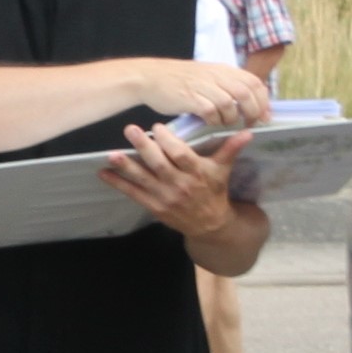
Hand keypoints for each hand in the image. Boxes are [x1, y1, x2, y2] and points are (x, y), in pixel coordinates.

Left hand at [102, 122, 246, 238]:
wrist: (210, 225)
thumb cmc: (215, 191)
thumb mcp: (224, 169)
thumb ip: (231, 148)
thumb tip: (247, 131)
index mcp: (198, 173)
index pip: (182, 155)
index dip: (169, 142)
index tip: (157, 127)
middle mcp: (181, 185)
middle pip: (160, 165)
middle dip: (144, 148)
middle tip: (130, 130)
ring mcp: (166, 197)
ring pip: (145, 180)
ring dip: (127, 167)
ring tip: (112, 154)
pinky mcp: (155, 207)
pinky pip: (134, 194)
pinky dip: (119, 184)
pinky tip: (104, 173)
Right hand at [148, 59, 272, 129]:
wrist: (150, 77)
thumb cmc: (179, 81)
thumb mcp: (206, 76)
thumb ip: (225, 85)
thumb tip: (246, 101)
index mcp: (222, 70)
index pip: (253, 81)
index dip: (263, 100)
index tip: (265, 116)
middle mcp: (216, 75)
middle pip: (246, 92)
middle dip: (253, 111)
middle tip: (250, 124)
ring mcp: (203, 86)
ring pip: (231, 103)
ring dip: (233, 117)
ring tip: (227, 123)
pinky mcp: (191, 98)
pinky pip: (211, 111)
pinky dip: (215, 120)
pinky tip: (210, 122)